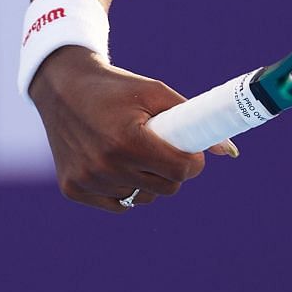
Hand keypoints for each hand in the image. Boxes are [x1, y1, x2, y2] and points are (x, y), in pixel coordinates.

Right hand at [27, 46, 232, 211]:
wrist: (63, 88)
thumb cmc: (116, 87)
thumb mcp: (154, 92)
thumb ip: (192, 117)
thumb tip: (229, 151)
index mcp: (127, 140)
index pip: (180, 170)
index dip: (193, 162)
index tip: (192, 152)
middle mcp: (105, 165)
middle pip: (166, 188)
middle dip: (173, 171)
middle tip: (166, 149)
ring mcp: (87, 180)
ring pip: (143, 198)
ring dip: (149, 182)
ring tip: (138, 153)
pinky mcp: (72, 189)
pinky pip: (118, 203)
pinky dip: (125, 189)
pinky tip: (118, 165)